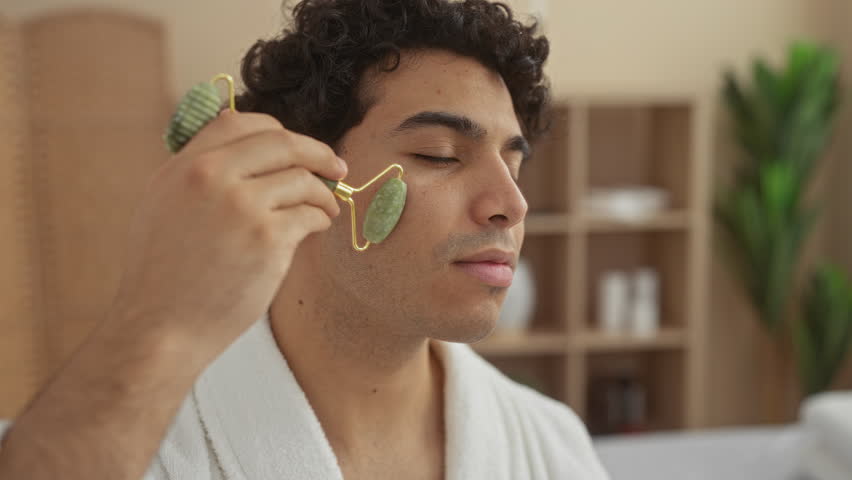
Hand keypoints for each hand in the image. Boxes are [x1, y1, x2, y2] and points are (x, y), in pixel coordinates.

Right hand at [109, 110, 345, 362]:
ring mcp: (242, 206)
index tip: (295, 148)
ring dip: (323, 193)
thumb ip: (197, 173)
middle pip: (281, 142)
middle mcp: (212, 176)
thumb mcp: (162, 205)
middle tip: (337, 166)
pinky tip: (317, 227)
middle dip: (318, 152)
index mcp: (184, 165)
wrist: (160, 327)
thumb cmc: (163, 275)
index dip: (275, 130)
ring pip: (303, 179)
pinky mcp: (268, 239)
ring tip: (327, 208)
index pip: (239, 120)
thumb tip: (246, 150)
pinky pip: (311, 214)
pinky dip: (321, 218)